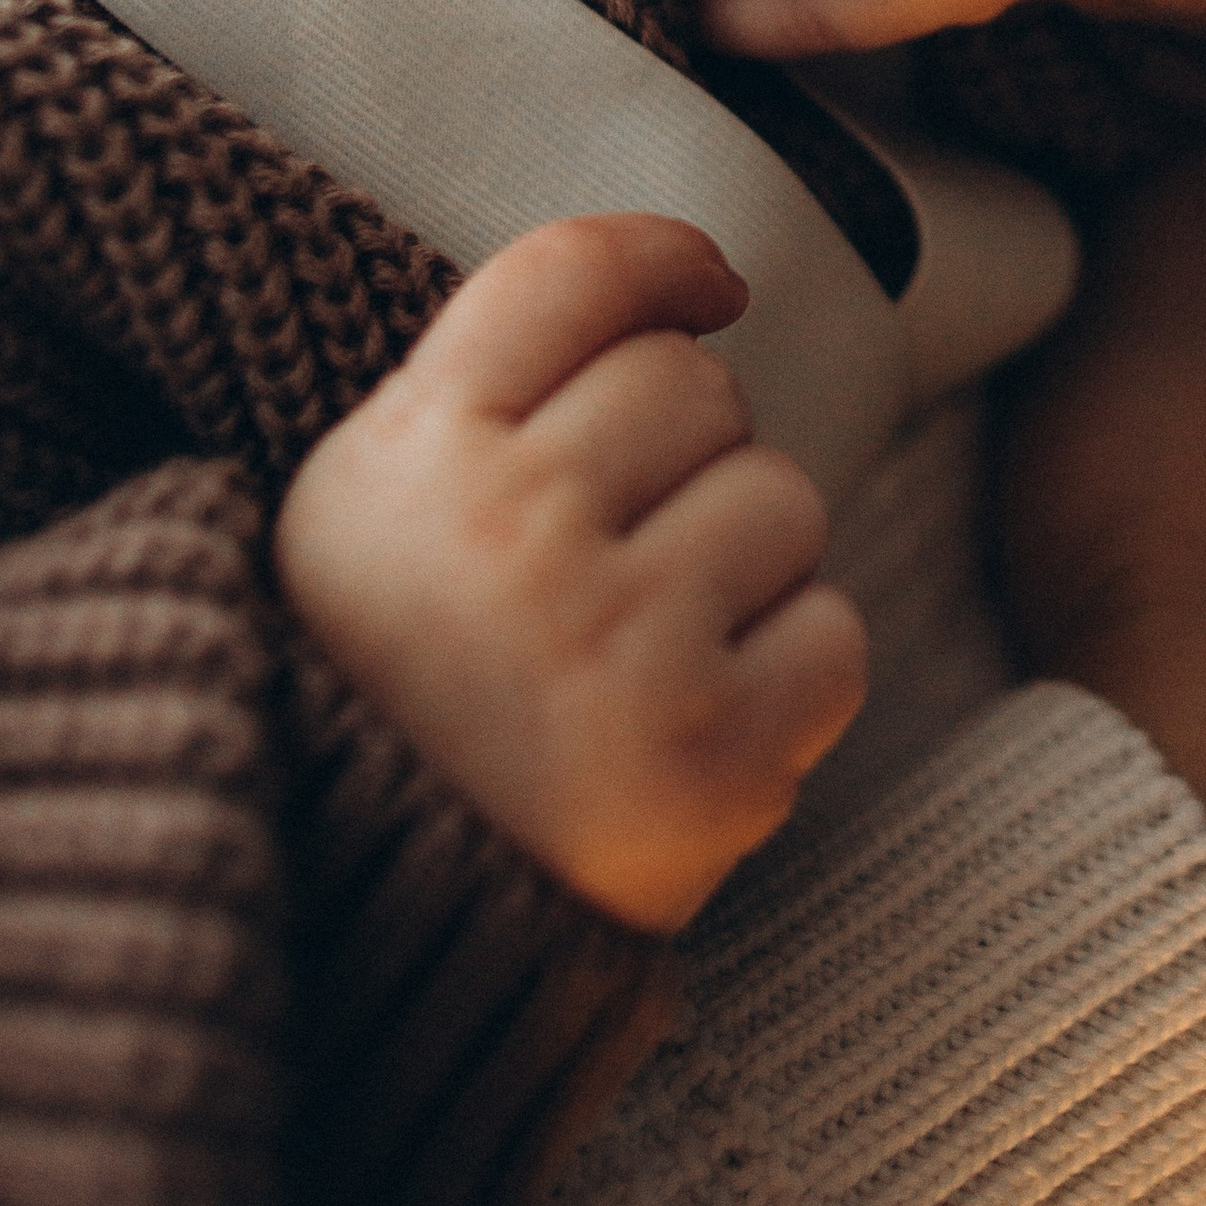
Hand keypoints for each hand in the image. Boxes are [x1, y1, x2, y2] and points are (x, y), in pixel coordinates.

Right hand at [274, 216, 867, 931]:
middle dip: (682, 459)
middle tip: (612, 566)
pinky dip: (793, 674)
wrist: (374, 944)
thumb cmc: (389, 699)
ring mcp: (618, 646)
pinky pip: (835, 632)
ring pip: (781, 497)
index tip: (707, 289)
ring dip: (744, 565)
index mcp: (408, 462)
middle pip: (694, 385)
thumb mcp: (370, 511)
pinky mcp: (714, 757)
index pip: (571, 276)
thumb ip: (491, 390)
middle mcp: (510, 537)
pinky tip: (705, 718)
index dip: (660, 261)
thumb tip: (693, 282)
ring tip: (646, 654)